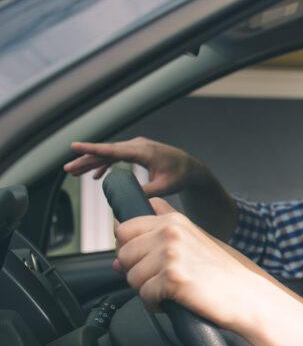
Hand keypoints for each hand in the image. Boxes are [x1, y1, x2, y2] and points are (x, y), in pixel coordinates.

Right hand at [64, 137, 202, 196]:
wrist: (192, 169)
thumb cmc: (180, 176)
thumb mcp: (164, 187)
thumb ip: (146, 191)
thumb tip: (127, 199)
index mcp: (144, 151)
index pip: (113, 150)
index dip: (92, 149)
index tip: (74, 146)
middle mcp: (138, 145)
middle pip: (107, 152)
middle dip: (86, 160)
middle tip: (67, 169)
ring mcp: (137, 147)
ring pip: (109, 154)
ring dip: (92, 163)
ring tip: (74, 173)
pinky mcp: (137, 152)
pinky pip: (117, 157)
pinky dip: (105, 165)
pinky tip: (96, 176)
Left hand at [114, 198, 270, 332]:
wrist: (249, 295)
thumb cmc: (224, 273)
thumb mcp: (194, 239)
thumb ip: (161, 230)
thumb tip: (117, 247)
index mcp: (174, 220)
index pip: (125, 227)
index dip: (130, 248)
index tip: (146, 259)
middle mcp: (170, 232)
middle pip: (123, 252)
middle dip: (136, 270)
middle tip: (161, 279)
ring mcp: (171, 254)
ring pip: (131, 276)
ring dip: (146, 289)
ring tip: (172, 291)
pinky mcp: (172, 278)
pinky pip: (144, 295)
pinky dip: (155, 304)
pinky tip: (174, 302)